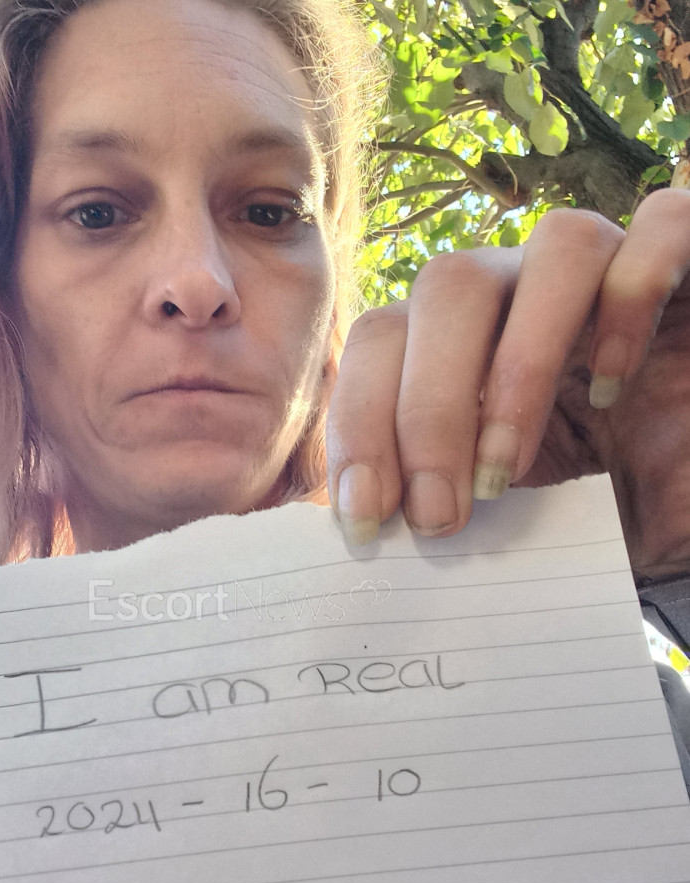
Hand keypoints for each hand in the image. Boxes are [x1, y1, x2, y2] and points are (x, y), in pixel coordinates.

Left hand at [326, 187, 689, 576]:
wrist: (683, 498)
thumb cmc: (601, 502)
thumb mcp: (505, 507)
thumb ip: (437, 497)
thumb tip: (353, 525)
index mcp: (466, 339)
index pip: (384, 339)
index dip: (360, 421)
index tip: (366, 517)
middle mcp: (529, 289)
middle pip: (448, 287)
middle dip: (427, 412)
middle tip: (437, 516)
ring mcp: (609, 269)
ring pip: (550, 248)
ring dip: (520, 365)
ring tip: (510, 467)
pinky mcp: (689, 262)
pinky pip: (665, 229)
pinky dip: (632, 298)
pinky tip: (609, 384)